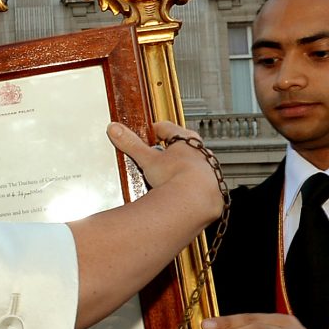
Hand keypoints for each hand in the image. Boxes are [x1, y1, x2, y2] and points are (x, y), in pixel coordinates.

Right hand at [107, 121, 223, 224]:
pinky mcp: (212, 187)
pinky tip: (182, 192)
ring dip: (182, 168)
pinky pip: (200, 182)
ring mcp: (209, 169)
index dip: (154, 130)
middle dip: (169, 150)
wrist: (197, 200)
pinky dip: (190, 185)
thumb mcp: (148, 159)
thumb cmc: (178, 177)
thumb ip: (131, 144)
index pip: (167, 127)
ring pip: (193, 164)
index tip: (148, 133)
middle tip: (158, 155)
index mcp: (185, 139)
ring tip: (169, 176)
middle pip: (182, 145)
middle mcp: (200, 152)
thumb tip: (116, 130)